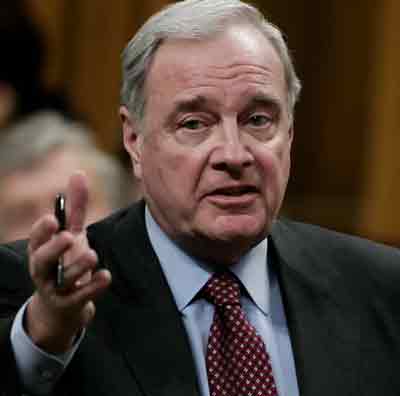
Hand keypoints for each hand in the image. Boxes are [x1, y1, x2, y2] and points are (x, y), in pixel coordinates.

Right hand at [26, 172, 110, 353]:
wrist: (62, 305)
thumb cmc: (65, 261)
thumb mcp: (71, 233)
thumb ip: (74, 207)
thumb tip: (79, 173)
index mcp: (41, 250)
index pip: (36, 240)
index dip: (42, 231)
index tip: (53, 218)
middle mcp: (44, 270)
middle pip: (42, 261)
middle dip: (53, 249)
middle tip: (68, 236)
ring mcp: (57, 289)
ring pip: (63, 280)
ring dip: (77, 267)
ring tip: (92, 254)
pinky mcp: (71, 304)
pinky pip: (81, 297)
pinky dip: (93, 287)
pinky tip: (106, 276)